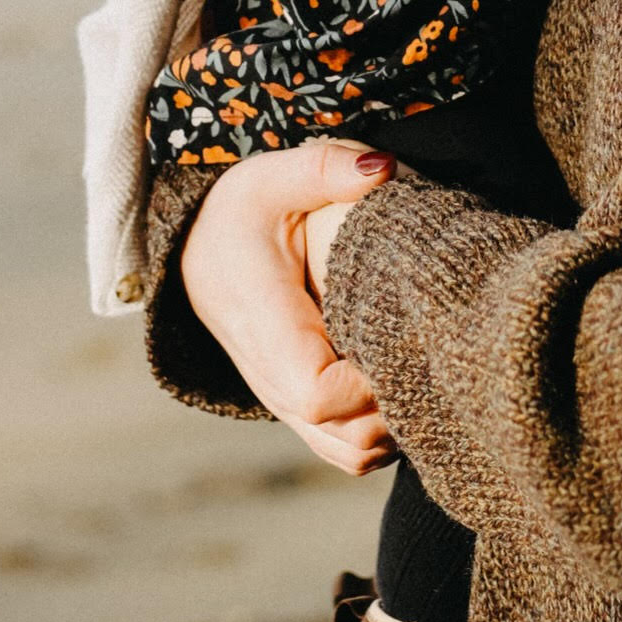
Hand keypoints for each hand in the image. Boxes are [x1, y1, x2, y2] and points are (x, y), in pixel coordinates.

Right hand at [180, 140, 397, 475]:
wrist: (195, 251)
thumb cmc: (239, 213)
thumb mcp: (274, 176)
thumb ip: (326, 168)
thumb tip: (383, 168)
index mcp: (265, 324)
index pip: (317, 393)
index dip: (367, 386)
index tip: (398, 343)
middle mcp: (270, 377)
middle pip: (343, 438)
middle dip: (395, 410)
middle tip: (427, 355)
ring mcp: (282, 400)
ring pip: (348, 454)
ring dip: (391, 426)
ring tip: (418, 368)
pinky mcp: (296, 406)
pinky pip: (342, 446)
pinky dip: (377, 430)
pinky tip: (399, 379)